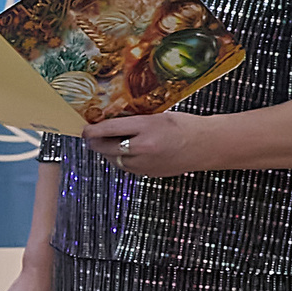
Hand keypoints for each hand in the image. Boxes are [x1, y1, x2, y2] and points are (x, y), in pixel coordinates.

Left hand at [81, 111, 212, 178]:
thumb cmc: (184, 126)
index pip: (109, 129)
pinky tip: (125, 152)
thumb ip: (134, 122)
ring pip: (114, 160)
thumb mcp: (157, 116)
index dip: (92, 130)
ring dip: (108, 153)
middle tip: (90, 137)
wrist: (207, 145)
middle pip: (106, 148)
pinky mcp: (149, 174)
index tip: (84, 130)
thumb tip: (109, 124)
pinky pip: (126, 168)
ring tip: (108, 143)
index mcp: (146, 128)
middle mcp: (143, 147)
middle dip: (94, 143)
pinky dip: (121, 160)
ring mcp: (145, 163)